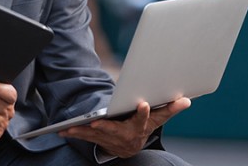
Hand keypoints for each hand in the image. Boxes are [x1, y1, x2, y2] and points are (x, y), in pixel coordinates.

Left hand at [58, 97, 190, 157]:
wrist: (129, 147)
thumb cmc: (142, 128)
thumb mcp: (156, 119)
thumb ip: (169, 109)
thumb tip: (186, 99)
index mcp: (139, 128)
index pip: (143, 120)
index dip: (143, 113)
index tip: (142, 103)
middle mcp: (124, 135)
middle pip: (114, 131)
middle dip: (105, 128)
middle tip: (95, 123)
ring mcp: (109, 139)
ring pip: (95, 136)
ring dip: (82, 132)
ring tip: (70, 127)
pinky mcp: (97, 140)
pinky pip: (84, 137)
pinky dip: (73, 134)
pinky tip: (61, 130)